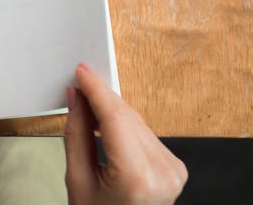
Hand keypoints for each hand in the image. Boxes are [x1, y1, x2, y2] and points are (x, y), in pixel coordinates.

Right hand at [64, 63, 187, 204]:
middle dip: (102, 98)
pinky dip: (125, 126)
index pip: (116, 117)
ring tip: (88, 107)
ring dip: (112, 111)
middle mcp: (162, 172)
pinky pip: (146, 134)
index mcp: (137, 177)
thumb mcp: (78, 180)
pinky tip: (107, 126)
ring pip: (137, 122)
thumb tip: (76, 98)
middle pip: (127, 116)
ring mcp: (173, 171)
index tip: (83, 72)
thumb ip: (77, 133)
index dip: (97, 90)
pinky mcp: (176, 168)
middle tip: (78, 84)